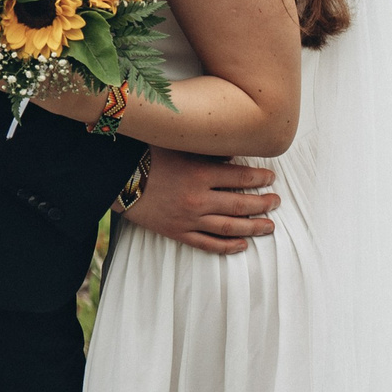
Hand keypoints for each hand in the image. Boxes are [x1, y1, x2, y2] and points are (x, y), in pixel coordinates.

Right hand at [117, 148, 277, 254]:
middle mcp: (198, 199)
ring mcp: (189, 219)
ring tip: (269, 226)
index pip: (240, 177)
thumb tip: (232, 152)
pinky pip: (207, 244)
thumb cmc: (144, 155)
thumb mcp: (177, 145)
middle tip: (276, 202)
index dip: (260, 178)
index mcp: (199, 173)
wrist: (114, 178)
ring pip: (229, 227)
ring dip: (253, 227)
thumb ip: (205, 149)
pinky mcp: (177, 232)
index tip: (271, 178)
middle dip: (263, 204)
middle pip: (240, 204)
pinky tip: (241, 245)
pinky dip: (227, 246)